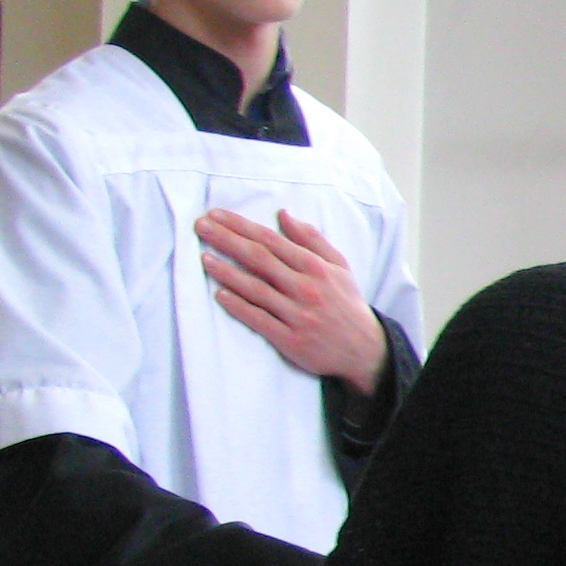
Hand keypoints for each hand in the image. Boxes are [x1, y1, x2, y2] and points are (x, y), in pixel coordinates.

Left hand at [198, 209, 385, 394]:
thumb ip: (312, 240)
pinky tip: (220, 294)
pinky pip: (259, 319)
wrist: (365, 350)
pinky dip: (238, 306)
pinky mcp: (291, 339)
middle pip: (259, 259)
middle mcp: (306, 289)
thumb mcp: (339, 267)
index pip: (272, 240)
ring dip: (226, 272)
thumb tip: (284, 215)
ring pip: (255, 288)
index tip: (216, 215)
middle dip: (227, 240)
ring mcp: (298, 315)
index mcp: (317, 268)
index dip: (242, 226)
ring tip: (203, 258)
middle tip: (201, 226)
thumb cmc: (346, 304)